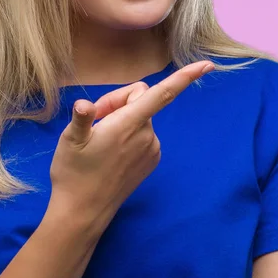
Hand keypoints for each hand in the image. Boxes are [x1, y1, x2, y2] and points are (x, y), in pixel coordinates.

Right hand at [48, 60, 213, 231]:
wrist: (83, 211)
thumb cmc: (74, 173)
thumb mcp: (70, 140)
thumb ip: (83, 117)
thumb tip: (84, 105)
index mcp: (129, 123)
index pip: (163, 93)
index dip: (186, 77)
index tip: (207, 65)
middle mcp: (147, 134)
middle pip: (141, 99)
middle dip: (119, 102)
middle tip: (95, 119)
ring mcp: (152, 148)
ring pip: (142, 117)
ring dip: (124, 120)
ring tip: (101, 139)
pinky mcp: (152, 159)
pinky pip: (144, 134)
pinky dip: (131, 135)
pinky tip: (113, 151)